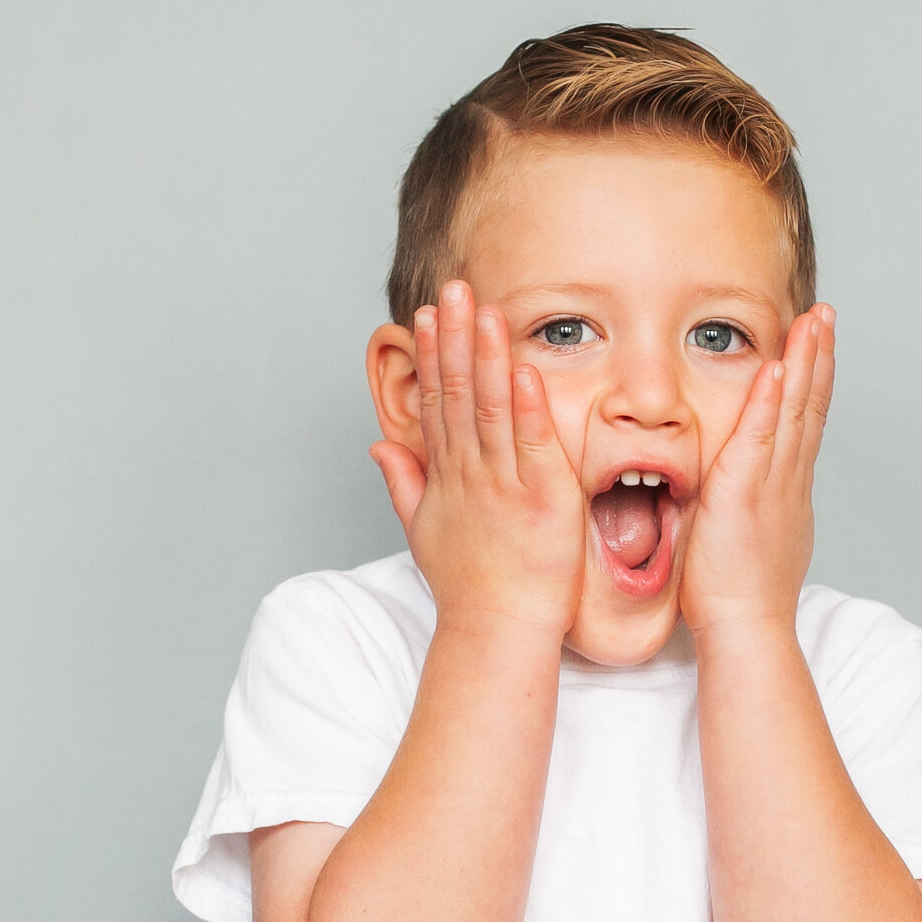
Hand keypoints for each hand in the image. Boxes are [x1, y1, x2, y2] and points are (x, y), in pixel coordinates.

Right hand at [369, 281, 585, 639]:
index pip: (435, 404)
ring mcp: (505, 485)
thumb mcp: (422, 532)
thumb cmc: (468, 589)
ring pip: (492, 409)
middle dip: (454, 338)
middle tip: (452, 289)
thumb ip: (403, 484)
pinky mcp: (543, 499)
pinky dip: (528, 407)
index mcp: (447, 477)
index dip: (432, 357)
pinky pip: (534, 444)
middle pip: (457, 394)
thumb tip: (379, 446)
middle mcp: (471, 474)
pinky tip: (524, 369)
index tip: (427, 316)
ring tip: (484, 311)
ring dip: (487, 357)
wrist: (496, 632)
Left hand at [680, 304, 835, 637]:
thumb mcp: (747, 539)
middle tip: (825, 315)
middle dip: (819, 356)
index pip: (804, 424)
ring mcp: (773, 484)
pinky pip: (761, 436)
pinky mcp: (747, 491)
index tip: (817, 347)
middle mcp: (789, 480)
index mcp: (788, 490)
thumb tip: (731, 495)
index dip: (813, 382)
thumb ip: (744, 507)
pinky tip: (778, 366)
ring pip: (795, 410)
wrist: (748, 627)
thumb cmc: (739, 597)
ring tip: (814, 321)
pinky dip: (770, 399)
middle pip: (810, 405)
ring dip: (805, 362)